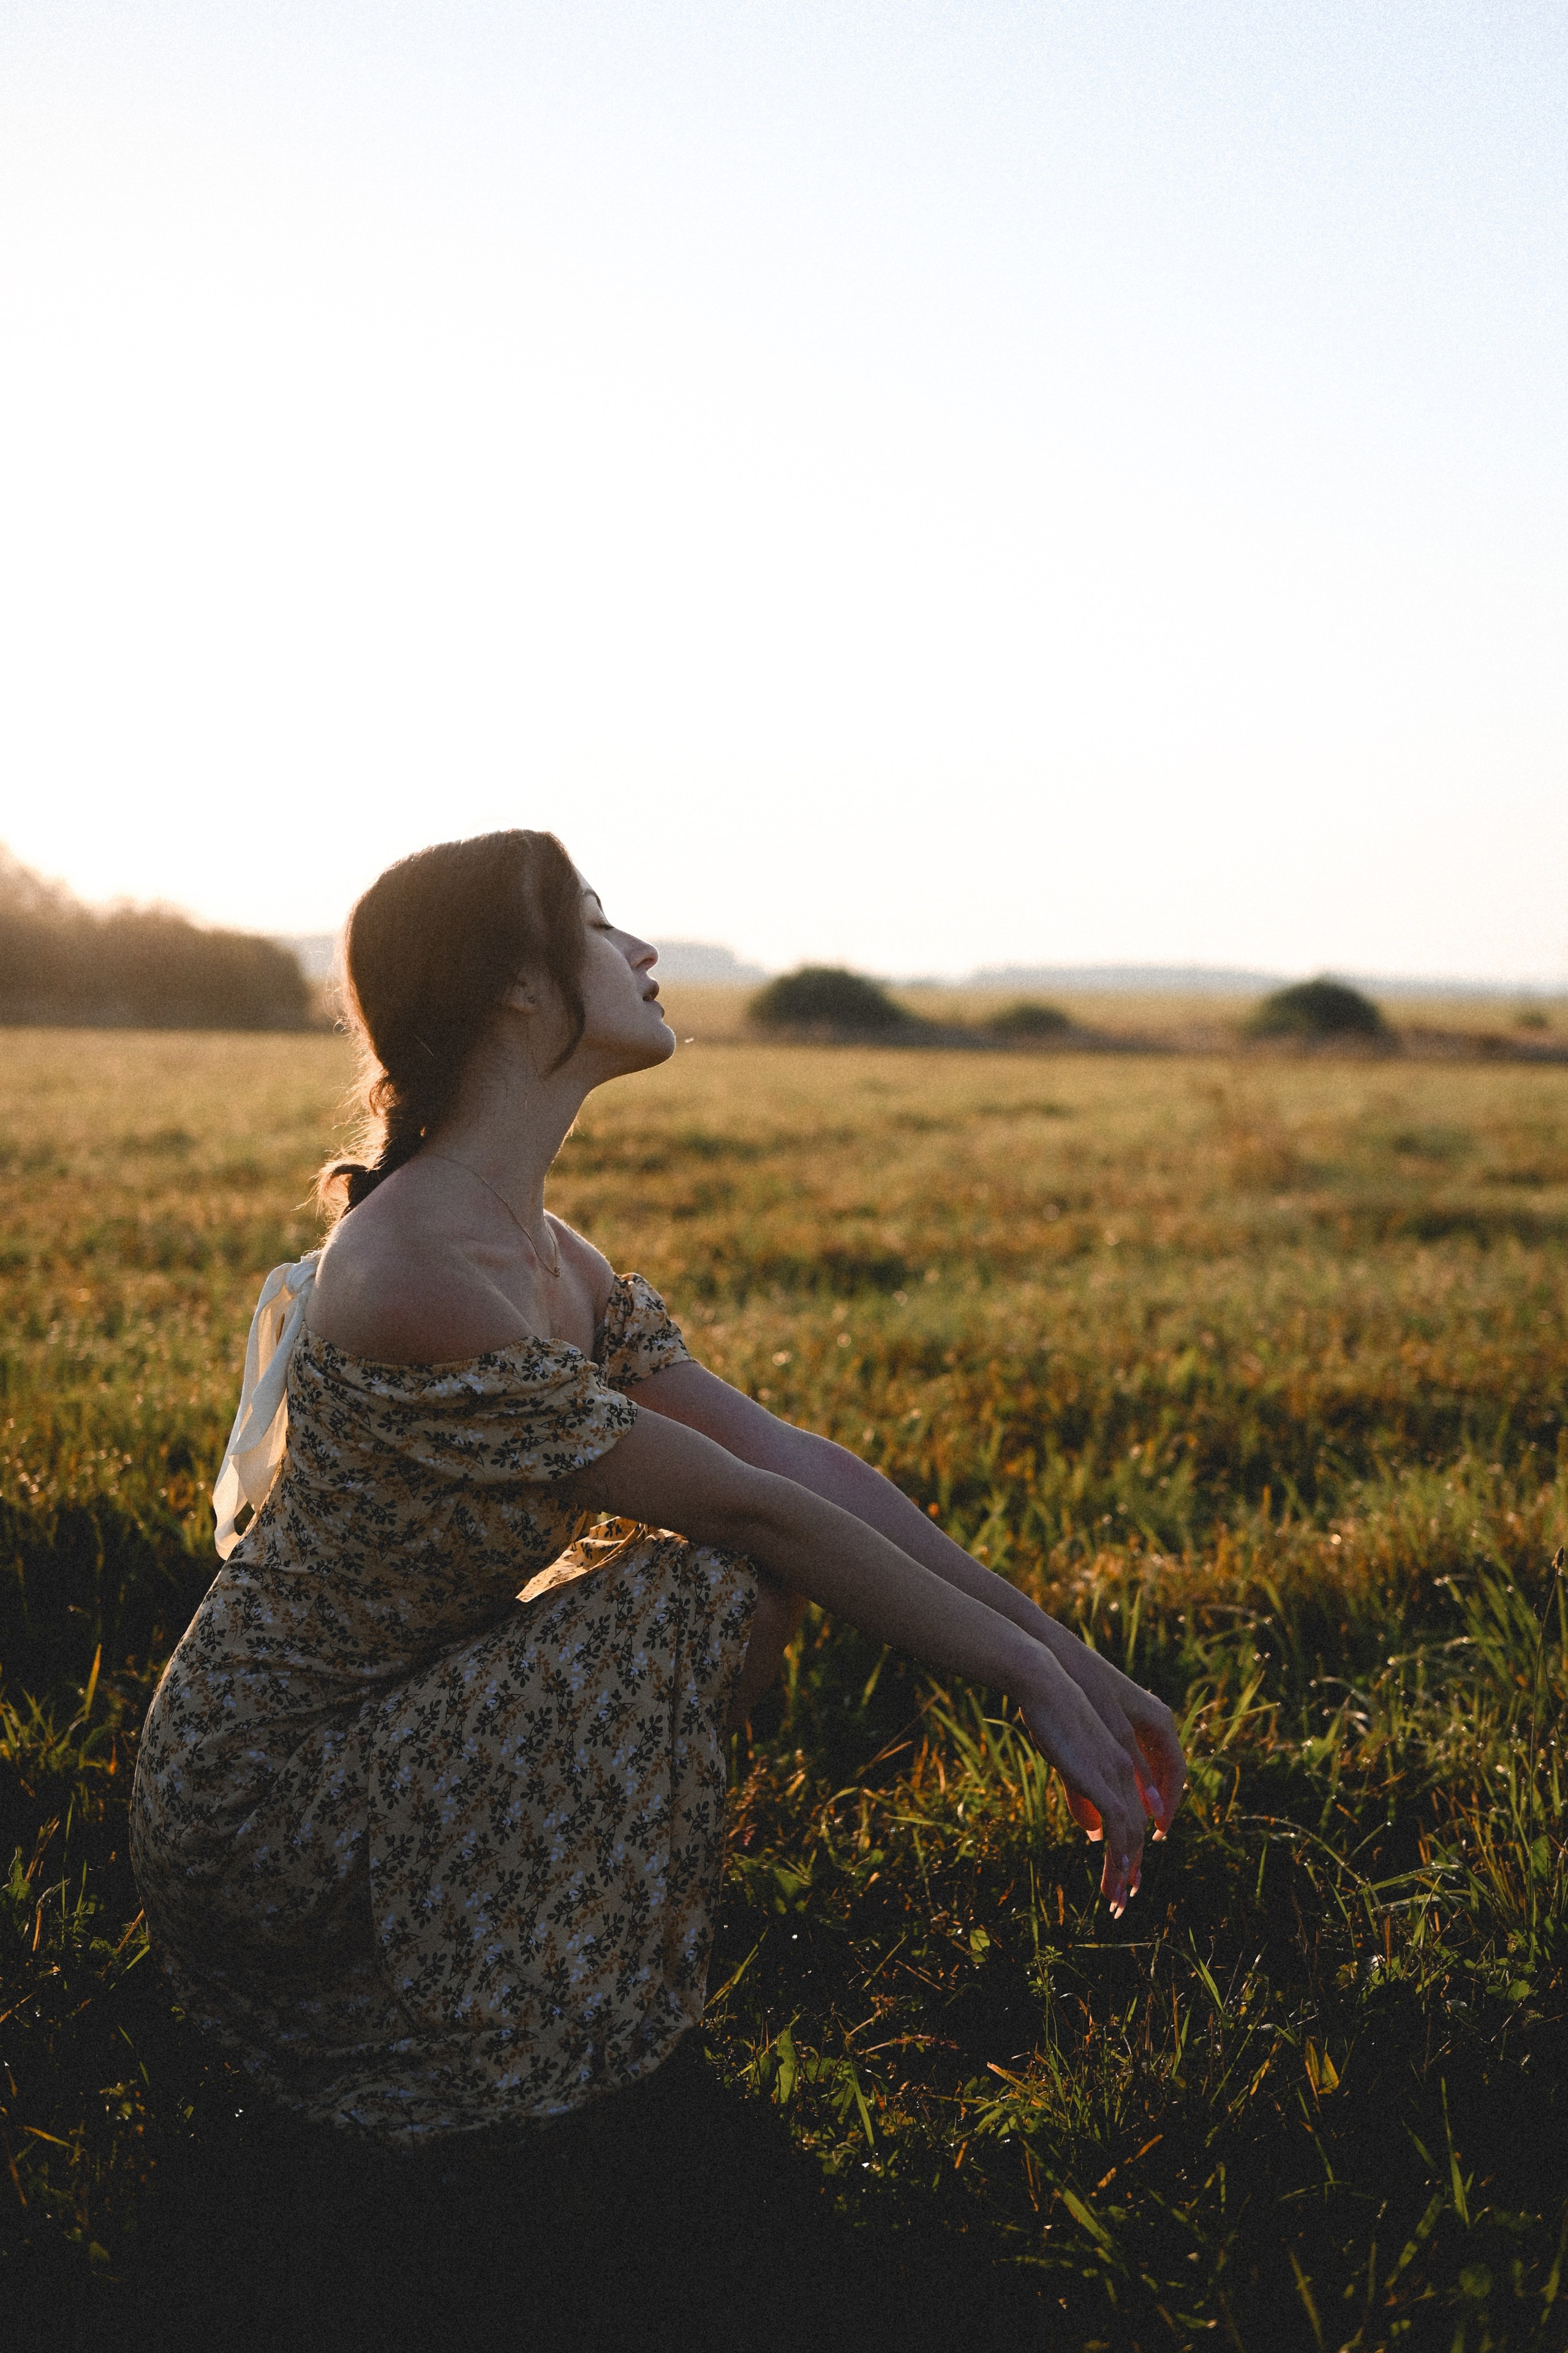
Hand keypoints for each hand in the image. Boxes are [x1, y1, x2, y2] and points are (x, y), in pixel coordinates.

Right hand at [1023, 1638, 1185, 1914]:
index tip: (1126, 1876)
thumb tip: (1093, 1832)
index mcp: (1120, 1761)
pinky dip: (1121, 1852)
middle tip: (1125, 1900)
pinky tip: (1119, 1873)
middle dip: (1132, 1869)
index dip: (1132, 1848)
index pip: (1134, 1814)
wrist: (1044, 1680)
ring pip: (1132, 1833)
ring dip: (1125, 1870)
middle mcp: (1126, 1769)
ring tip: (1118, 1899)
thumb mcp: (1068, 1760)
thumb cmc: (1048, 1713)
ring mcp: (1116, 1771)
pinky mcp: (1103, 1774)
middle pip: (1138, 1830)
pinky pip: (1120, 1822)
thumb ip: (1083, 1796)